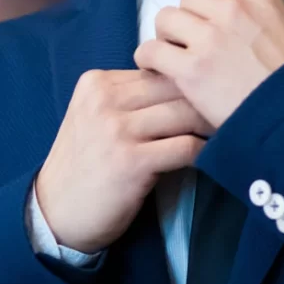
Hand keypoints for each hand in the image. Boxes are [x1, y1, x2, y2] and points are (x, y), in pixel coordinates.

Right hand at [35, 69, 214, 254]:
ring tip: (226, 129)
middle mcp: (104, 100)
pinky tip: (210, 155)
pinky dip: (204, 150)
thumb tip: (185, 83)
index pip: (158, 69)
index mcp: (96, 82)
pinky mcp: (131, 162)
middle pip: (174, 86)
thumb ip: (129, 96)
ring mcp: (117, 130)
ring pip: (184, 112)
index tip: (209, 92)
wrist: (55, 214)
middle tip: (228, 109)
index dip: (187, 81)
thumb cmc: (85, 164)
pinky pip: (185, 147)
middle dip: (204, 97)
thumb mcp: (95, 116)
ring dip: (209, 123)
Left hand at [133, 0, 283, 130]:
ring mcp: (210, 36)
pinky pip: (151, 50)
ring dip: (167, 37)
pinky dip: (150, 59)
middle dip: (187, 21)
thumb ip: (259, 15)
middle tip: (189, 45)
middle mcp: (232, 8)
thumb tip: (232, 17)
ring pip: (166, 19)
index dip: (208, 10)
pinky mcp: (191, 68)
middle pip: (189, 1)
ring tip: (172, 57)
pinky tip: (156, 69)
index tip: (209, 28)